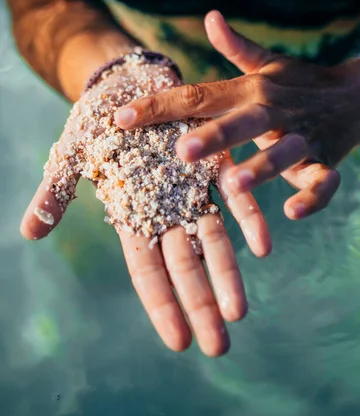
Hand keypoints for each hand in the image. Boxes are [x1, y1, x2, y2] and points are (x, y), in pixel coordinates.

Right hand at [21, 52, 269, 356]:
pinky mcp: (213, 161)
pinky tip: (263, 246)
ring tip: (240, 312)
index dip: (162, 303)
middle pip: (185, 264)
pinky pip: (234, 193)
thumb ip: (56, 191)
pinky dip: (247, 218)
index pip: (147, 269)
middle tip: (219, 345)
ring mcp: (192, 188)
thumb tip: (29, 231)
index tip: (180, 341)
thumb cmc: (96, 120)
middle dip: (201, 303)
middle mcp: (166, 209)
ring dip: (227, 273)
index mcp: (132, 214)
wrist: (128, 82)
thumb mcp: (71, 155)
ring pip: (213, 238)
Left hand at [115, 11, 359, 220]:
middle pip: (241, 123)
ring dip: (261, 168)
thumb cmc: (299, 82)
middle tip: (182, 151)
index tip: (121, 118)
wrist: (357, 94)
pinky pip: (322, 182)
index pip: (200, 97)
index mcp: (251, 90)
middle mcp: (274, 111)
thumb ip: (236, 46)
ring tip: (236, 184)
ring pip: (282, 152)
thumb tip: (210, 16)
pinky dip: (311, 197)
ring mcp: (303, 137)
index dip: (160, 106)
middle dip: (213, 137)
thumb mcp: (268, 64)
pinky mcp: (326, 160)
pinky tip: (291, 212)